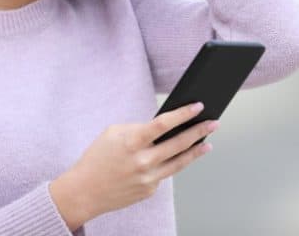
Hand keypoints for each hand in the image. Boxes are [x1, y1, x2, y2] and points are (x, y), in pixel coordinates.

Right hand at [51, 102, 218, 223]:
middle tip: (214, 123)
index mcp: (132, 142)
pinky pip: (165, 173)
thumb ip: (139, 129)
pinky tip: (180, 156)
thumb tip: (164, 127)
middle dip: (199, 131)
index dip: (183, 114)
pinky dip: (172, 163)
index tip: (198, 106)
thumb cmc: (98, 157)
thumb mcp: (114, 133)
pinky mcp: (149, 190)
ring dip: (196, 151)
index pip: (164, 124)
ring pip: (180, 162)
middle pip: (179, 144)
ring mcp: (148, 178)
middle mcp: (143, 161)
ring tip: (208, 142)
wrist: (84, 191)